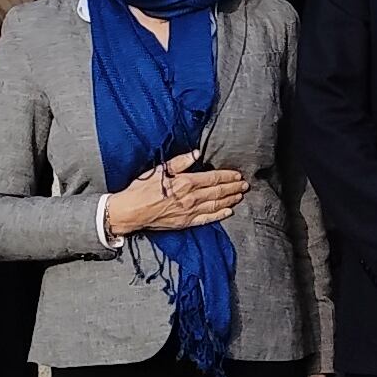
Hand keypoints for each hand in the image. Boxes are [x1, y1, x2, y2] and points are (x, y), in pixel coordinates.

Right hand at [108, 153, 247, 235]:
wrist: (131, 211)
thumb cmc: (142, 189)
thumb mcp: (159, 170)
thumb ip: (179, 162)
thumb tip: (196, 154)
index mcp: (185, 183)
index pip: (213, 178)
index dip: (227, 176)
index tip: (238, 175)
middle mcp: (191, 198)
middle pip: (218, 192)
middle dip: (233, 187)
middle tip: (245, 185)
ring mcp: (189, 212)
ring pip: (216, 205)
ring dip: (230, 199)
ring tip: (240, 195)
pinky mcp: (186, 222)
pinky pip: (207, 219)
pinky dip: (219, 215)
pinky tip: (228, 212)